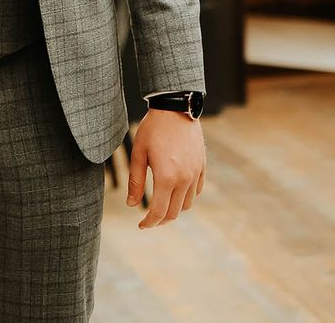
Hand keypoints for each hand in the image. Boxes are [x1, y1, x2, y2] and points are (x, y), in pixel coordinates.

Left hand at [126, 108, 205, 228]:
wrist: (176, 108)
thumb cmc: (153, 129)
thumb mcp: (139, 154)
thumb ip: (135, 181)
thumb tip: (132, 205)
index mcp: (166, 177)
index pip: (159, 211)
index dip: (149, 223)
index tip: (141, 225)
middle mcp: (184, 179)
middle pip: (174, 212)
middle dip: (161, 220)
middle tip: (149, 220)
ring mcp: (196, 173)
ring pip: (187, 204)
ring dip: (174, 209)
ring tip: (161, 205)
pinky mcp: (202, 166)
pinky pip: (197, 191)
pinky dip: (186, 197)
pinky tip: (175, 192)